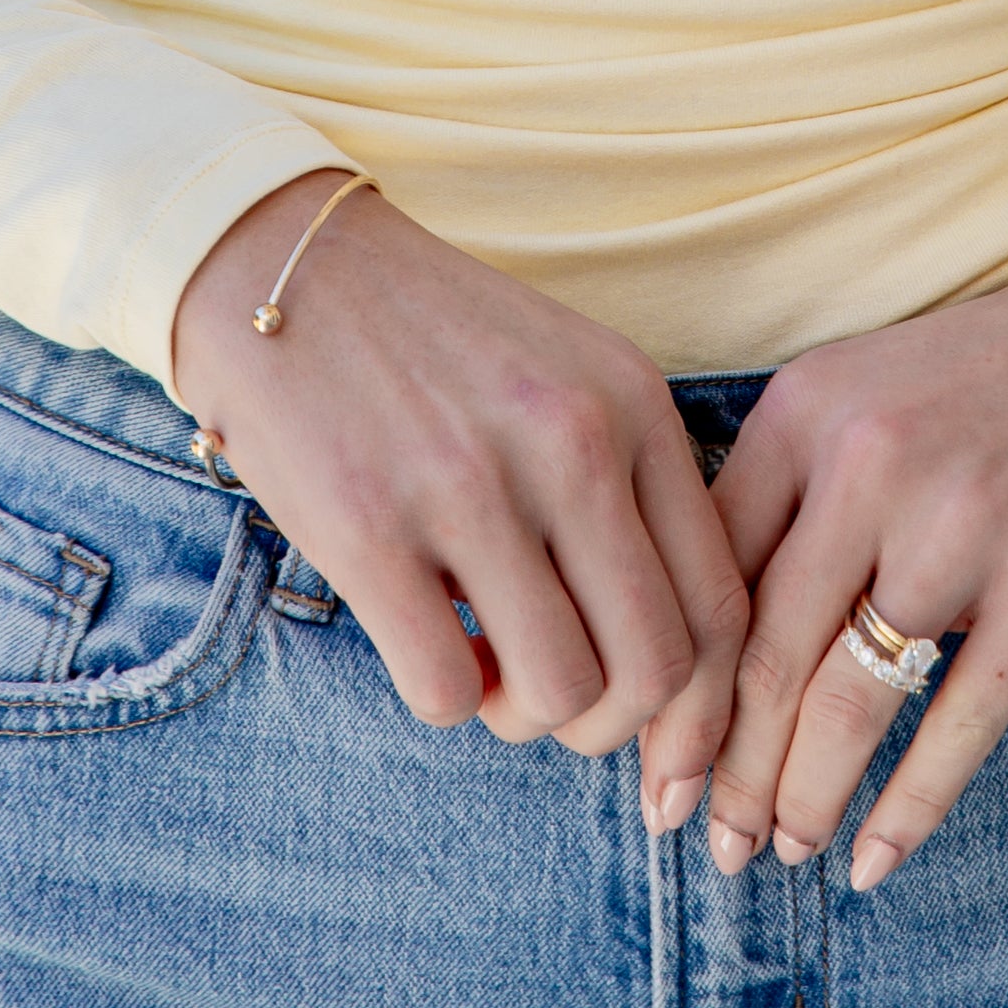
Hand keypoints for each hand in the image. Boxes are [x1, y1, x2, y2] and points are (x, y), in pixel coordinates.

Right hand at [174, 172, 746, 783]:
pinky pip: (447, 691)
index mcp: (633, 403)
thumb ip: (631, 489)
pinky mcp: (369, 530)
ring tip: (484, 661)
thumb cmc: (437, 342)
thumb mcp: (569, 377)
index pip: (721, 603)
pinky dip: (444, 696)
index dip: (699, 705)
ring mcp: (471, 486)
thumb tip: (672, 667)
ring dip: (520, 713)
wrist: (286, 267)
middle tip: (552, 696)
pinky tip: (423, 637)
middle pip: (655, 668)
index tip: (658, 740)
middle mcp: (572, 440)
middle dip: (609, 723)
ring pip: (559, 693)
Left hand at [646, 248, 1007, 890]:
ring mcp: (962, 523)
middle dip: (731, 772)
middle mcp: (870, 461)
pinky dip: (909, 807)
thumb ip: (787, 497)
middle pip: (768, 654)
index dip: (676, 693)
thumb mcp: (863, 395)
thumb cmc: (987, 381)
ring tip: (786, 850)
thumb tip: (704, 650)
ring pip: (850, 700)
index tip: (655, 770)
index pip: (709, 577)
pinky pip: (960, 723)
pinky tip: (874, 859)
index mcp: (807, 409)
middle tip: (717, 845)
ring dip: (806, 797)